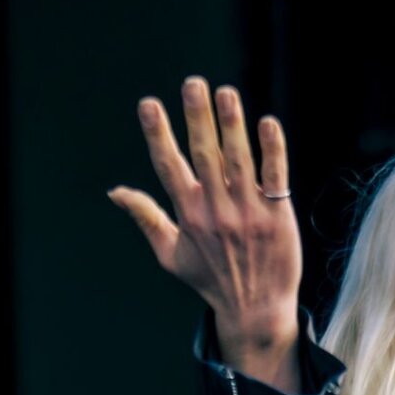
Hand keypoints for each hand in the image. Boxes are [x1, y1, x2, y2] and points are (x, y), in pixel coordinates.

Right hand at [107, 75, 301, 374]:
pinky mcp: (278, 216)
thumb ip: (146, 218)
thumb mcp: (170, 254)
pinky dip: (272, 150)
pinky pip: (275, 177)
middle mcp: (217, 211)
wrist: (256, 310)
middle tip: (193, 84)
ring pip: (239, 161)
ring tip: (226, 93)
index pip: (169, 167)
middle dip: (197, 118)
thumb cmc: (211, 280)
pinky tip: (267, 123)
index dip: (158, 134)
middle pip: (205, 155)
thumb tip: (115, 192)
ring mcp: (248, 213)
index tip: (149, 104)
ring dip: (232, 124)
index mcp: (189, 215)